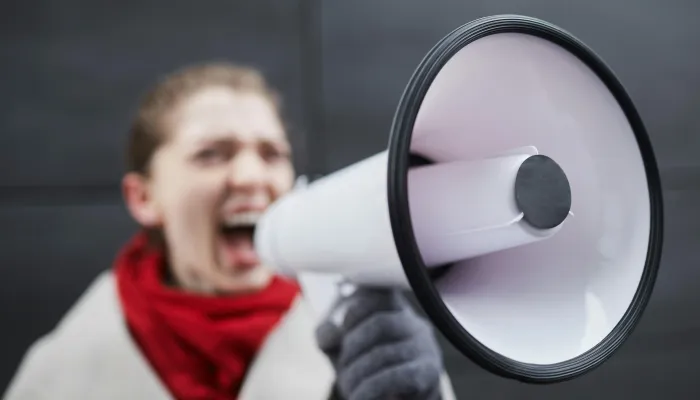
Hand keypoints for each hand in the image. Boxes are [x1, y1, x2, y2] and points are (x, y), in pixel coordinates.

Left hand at [315, 288, 443, 399]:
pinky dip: (369, 388)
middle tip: (342, 365)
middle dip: (353, 346)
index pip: (378, 293)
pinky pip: (396, 377)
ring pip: (385, 353)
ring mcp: (425, 347)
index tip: (343, 330)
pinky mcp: (427, 373)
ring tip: (347, 386)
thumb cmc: (366, 369)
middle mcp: (414, 323)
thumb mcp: (342, 349)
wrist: (395, 398)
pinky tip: (358, 396)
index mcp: (394, 308)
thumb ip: (328, 335)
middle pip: (381, 323)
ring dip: (356, 373)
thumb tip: (330, 333)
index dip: (354, 312)